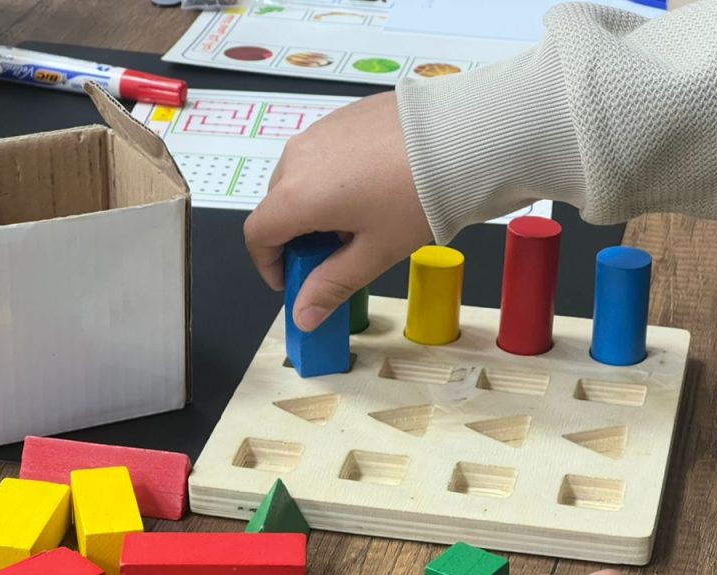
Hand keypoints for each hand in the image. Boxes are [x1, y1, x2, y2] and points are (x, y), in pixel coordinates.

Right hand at [243, 91, 431, 331]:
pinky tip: (371, 192)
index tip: (292, 280)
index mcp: (297, 196)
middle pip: (277, 207)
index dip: (268, 264)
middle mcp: (298, 158)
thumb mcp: (374, 253)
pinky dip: (332, 180)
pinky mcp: (341, 117)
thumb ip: (331, 286)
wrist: (459, 138)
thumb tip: (304, 316)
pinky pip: (322, 155)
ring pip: (299, 179)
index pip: (257, 234)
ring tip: (360, 224)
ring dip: (314, 208)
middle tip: (334, 259)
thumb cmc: (417, 195)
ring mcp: (318, 132)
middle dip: (296, 239)